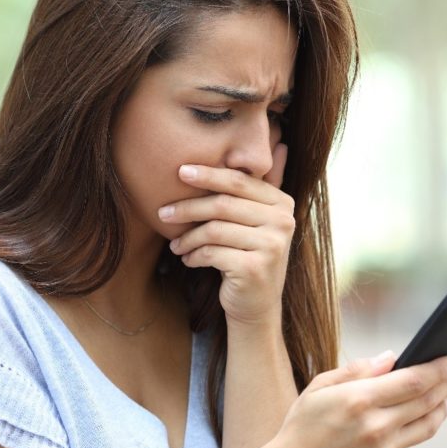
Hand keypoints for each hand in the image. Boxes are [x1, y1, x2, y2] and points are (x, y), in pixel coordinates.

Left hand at [158, 143, 293, 326]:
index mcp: (282, 203)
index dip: (209, 174)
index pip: (240, 181)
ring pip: (214, 229)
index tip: (180, 171)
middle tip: (162, 211)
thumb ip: (261, 186)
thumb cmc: (249, 257)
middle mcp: (283, 221)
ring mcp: (272, 246)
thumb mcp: (258, 220)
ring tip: (174, 244)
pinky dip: (194, 256)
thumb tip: (279, 142)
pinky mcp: (255, 268)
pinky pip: (212, 253)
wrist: (255, 305)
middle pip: (223, 204)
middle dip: (188, 207)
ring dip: (187, 237)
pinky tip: (188, 260)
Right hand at [261, 353, 446, 447]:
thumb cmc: (302, 425)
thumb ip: (358, 370)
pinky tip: (409, 421)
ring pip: (426, 426)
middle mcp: (376, 427)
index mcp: (359, 400)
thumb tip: (392, 357)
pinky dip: (409, 430)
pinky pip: (404, 446)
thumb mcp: (320, 387)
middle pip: (427, 402)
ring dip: (441, 408)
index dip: (438, 369)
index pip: (413, 380)